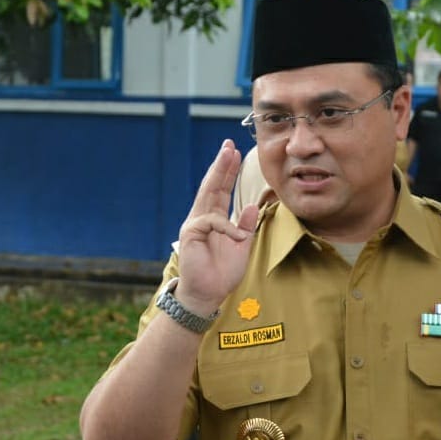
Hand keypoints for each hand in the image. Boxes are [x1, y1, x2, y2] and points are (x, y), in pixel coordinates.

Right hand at [174, 140, 259, 314]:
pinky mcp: (191, 235)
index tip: (234, 153)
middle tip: (228, 145)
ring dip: (219, 174)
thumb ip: (244, 226)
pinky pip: (211, 222)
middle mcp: (202, 217)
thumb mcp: (241, 246)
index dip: (227, 172)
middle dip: (221, 164)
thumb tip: (249, 206)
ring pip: (207, 194)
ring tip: (229, 156)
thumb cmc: (222, 273)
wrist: (207, 295)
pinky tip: (237, 236)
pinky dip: (226, 226)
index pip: (221, 190)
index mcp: (214, 219)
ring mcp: (195, 225)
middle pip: (212, 186)